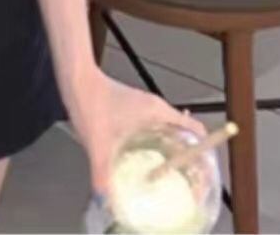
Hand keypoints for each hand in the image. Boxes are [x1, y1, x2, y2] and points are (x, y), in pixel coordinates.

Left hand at [66, 66, 206, 199]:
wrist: (76, 78)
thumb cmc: (91, 102)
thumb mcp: (98, 143)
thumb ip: (102, 173)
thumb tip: (106, 201)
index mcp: (158, 112)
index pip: (196, 131)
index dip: (204, 155)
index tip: (202, 178)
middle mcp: (157, 109)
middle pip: (186, 135)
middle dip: (189, 161)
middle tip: (188, 186)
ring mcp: (146, 108)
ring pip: (170, 133)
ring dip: (173, 153)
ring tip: (170, 179)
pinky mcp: (134, 110)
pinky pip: (156, 130)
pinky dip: (158, 146)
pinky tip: (146, 163)